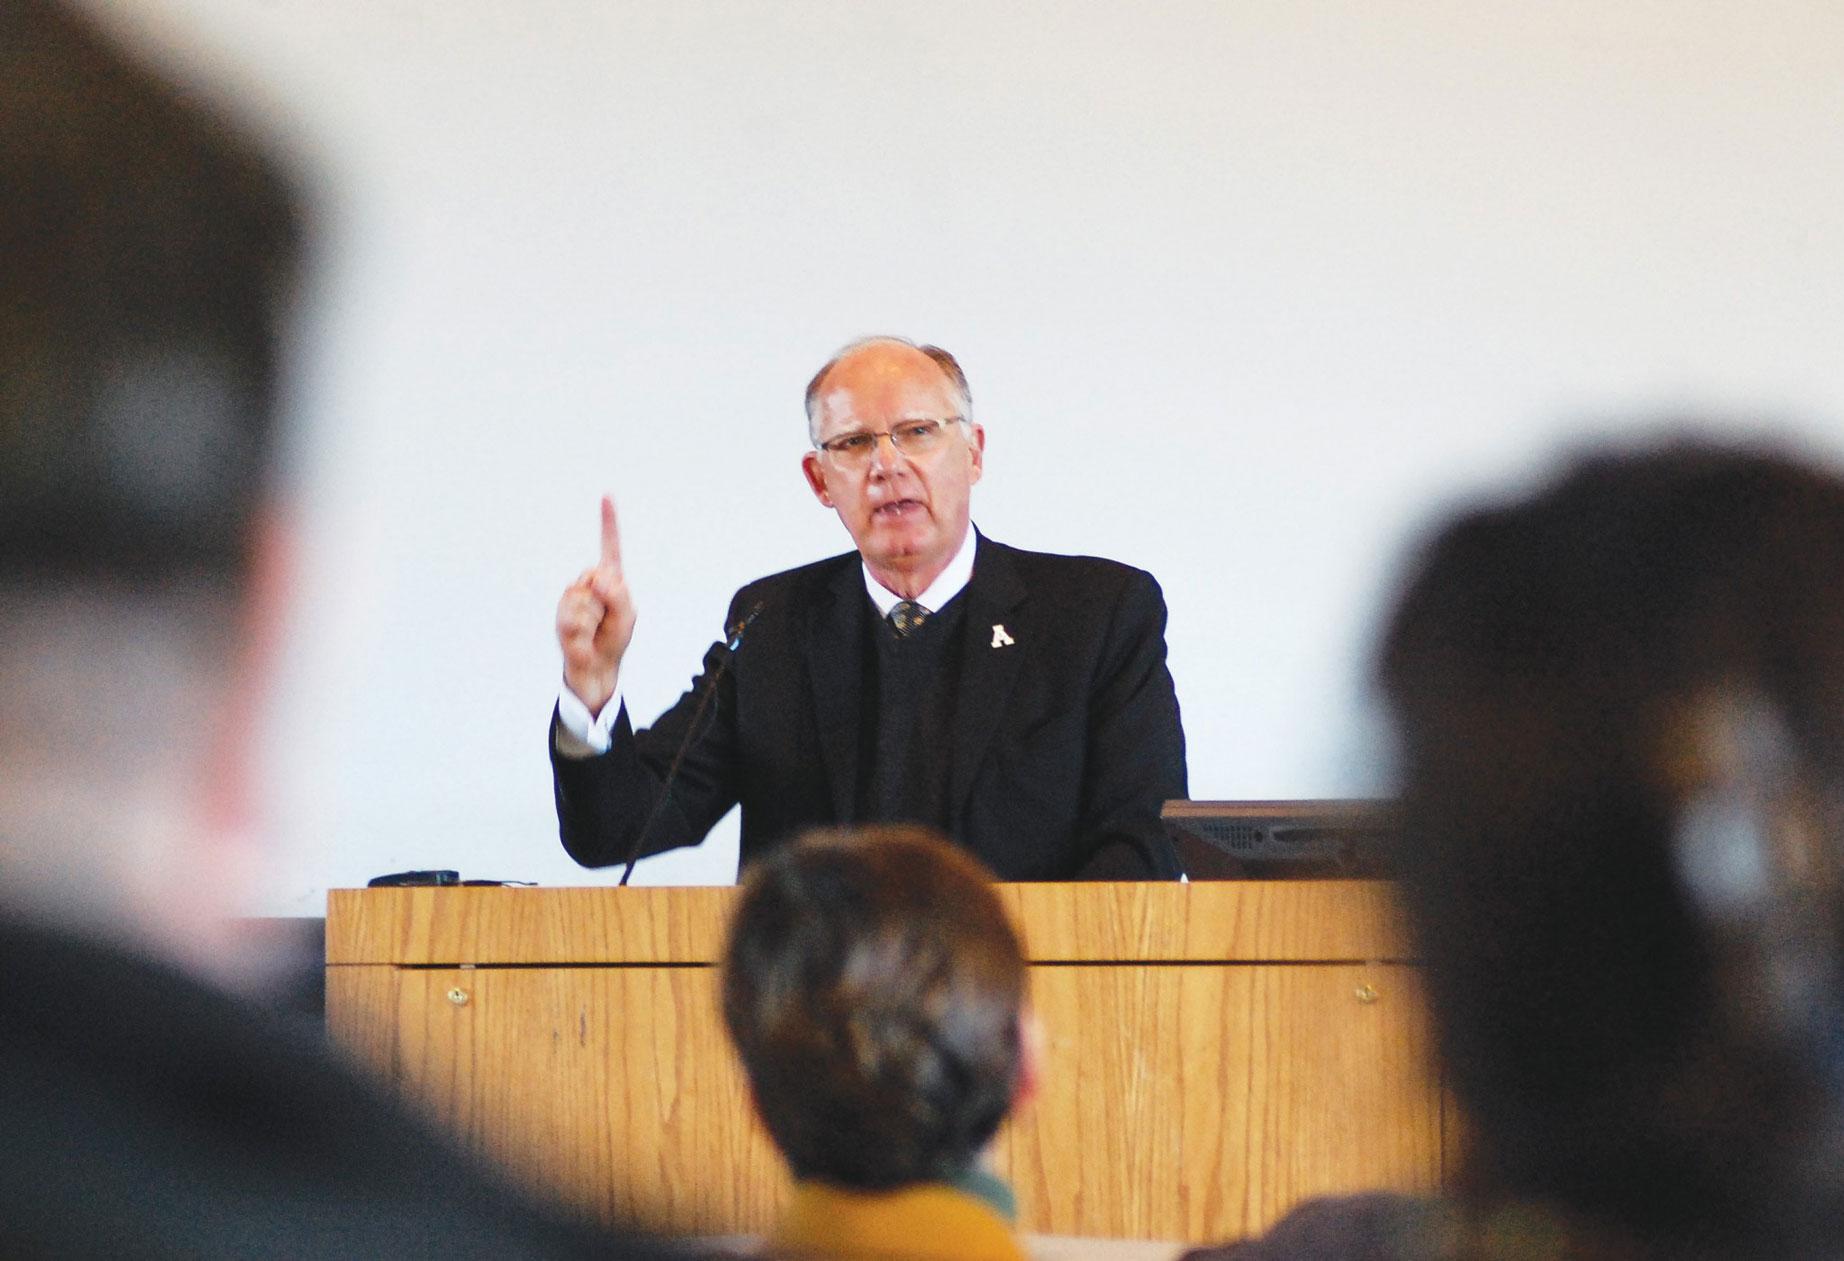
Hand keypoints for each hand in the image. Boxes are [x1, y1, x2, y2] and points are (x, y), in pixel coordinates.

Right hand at [556, 495, 635, 715]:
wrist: (596, 668)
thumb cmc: (614, 640)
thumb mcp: (627, 618)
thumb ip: (619, 595)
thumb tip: (597, 577)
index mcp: (610, 580)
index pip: (609, 546)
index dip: (608, 522)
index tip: (606, 495)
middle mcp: (589, 584)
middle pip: (595, 574)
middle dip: (607, 599)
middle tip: (608, 620)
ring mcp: (573, 599)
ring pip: (583, 596)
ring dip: (595, 618)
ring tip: (596, 630)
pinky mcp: (561, 615)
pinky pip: (573, 614)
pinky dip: (584, 628)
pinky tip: (584, 638)